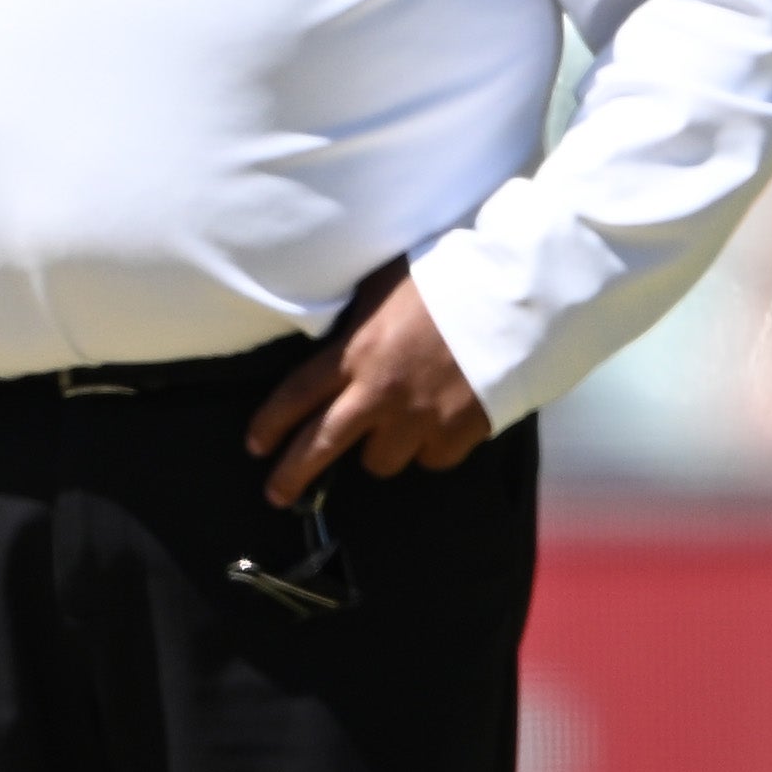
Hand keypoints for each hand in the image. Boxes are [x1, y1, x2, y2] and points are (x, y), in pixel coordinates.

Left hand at [250, 267, 492, 509]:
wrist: (515, 296)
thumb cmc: (448, 276)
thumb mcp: (385, 286)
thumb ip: (354, 320)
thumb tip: (330, 334)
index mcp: (356, 352)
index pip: (296, 395)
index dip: (271, 424)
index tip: (256, 446)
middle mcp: (380, 392)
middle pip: (321, 446)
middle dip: (292, 475)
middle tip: (278, 495)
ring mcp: (419, 418)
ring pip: (380, 461)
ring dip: (383, 448)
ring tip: (398, 424)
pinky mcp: (457, 434)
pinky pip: (431, 458)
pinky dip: (431, 447)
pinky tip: (442, 420)